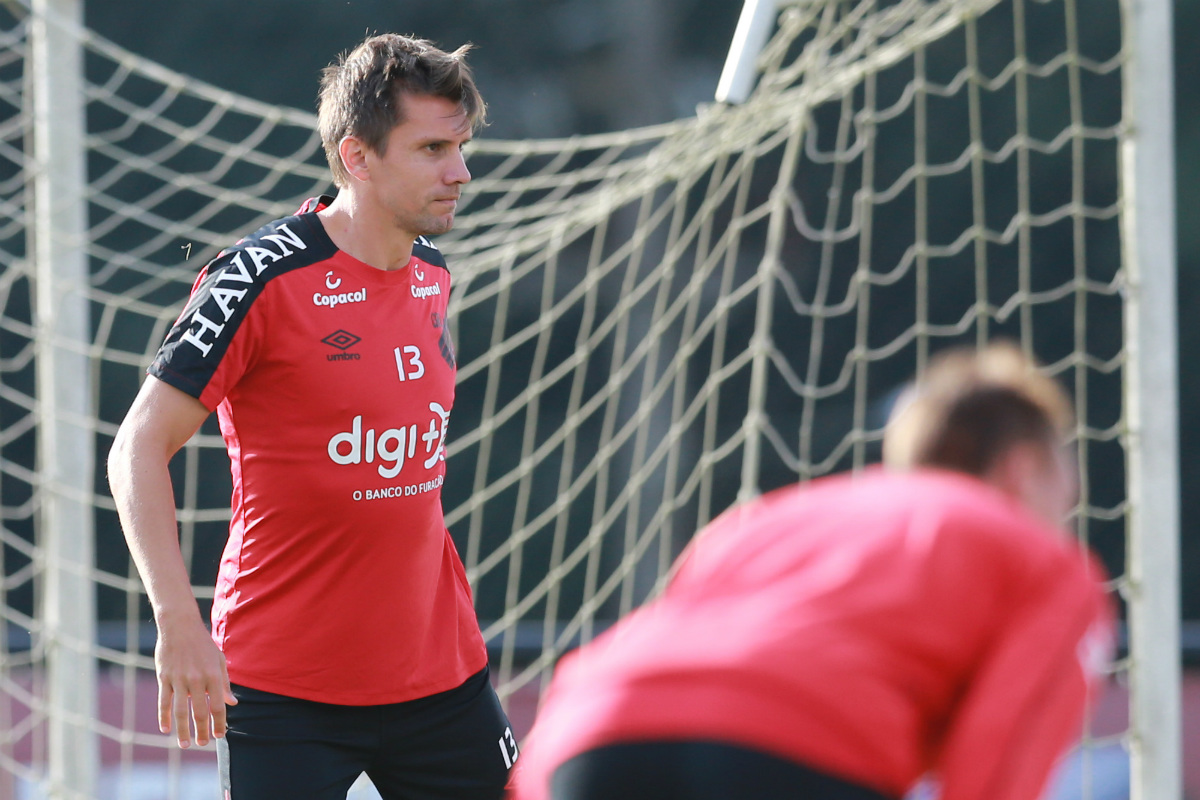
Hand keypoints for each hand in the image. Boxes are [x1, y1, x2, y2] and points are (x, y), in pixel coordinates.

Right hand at [153, 613, 237, 747]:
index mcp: (213, 675)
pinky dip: (164, 717)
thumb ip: (224, 683)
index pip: (218, 705)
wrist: (180, 626)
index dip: (219, 722)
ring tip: (185, 744)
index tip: (220, 735)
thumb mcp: (218, 660)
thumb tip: (232, 703)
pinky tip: (166, 729)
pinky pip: (164, 702)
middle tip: (203, 744)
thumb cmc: (202, 645)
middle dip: (202, 731)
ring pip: (181, 711)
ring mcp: (179, 679)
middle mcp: (197, 679)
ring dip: (183, 730)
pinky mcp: (164, 678)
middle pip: (200, 712)